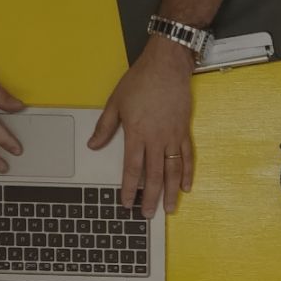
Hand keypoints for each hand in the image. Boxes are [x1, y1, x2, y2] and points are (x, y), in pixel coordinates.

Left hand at [89, 37, 194, 215]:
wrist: (167, 66)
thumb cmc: (141, 81)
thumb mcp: (116, 102)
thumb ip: (105, 127)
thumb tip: (93, 145)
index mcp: (137, 134)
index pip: (132, 169)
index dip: (129, 189)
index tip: (126, 203)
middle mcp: (156, 139)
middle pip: (153, 176)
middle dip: (150, 198)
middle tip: (147, 214)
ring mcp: (172, 137)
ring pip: (172, 171)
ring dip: (170, 192)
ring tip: (169, 208)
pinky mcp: (183, 131)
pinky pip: (187, 157)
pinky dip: (186, 173)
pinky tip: (185, 186)